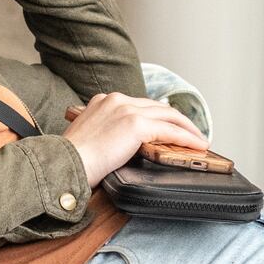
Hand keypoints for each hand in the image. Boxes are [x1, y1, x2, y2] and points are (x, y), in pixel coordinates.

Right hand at [61, 93, 211, 187]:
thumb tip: (121, 145)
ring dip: (186, 128)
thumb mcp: (89, 138)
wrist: (64, 164)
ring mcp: (127, 110)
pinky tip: (197, 145)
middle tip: (191, 133)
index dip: (157, 116)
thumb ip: (106, 133)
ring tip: (199, 140)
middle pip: (157, 106)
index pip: (139, 105)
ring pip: (168, 115)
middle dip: (177, 120)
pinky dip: (186, 138)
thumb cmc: (71, 160)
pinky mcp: (136, 124)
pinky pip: (170, 130)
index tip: (169, 126)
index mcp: (103, 101)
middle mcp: (116, 100)